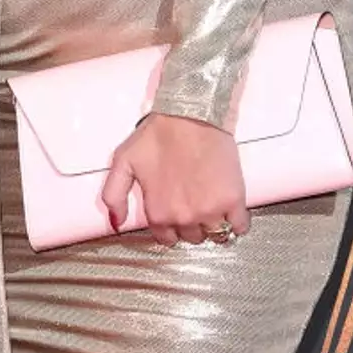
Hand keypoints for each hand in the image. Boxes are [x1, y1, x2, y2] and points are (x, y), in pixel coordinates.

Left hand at [101, 113, 250, 247]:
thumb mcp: (124, 160)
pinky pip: (239, 227)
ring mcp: (210, 211)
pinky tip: (230, 207)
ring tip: (210, 200)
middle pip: (191, 237)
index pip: (166, 238)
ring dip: (213, 223)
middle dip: (191, 222)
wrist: (191, 114)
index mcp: (158, 212)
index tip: (175, 209)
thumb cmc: (158, 133)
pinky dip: (236, 221)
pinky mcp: (233, 201)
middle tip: (192, 198)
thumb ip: (113, 195)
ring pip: (215, 235)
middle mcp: (184, 218)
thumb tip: (116, 223)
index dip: (170, 224)